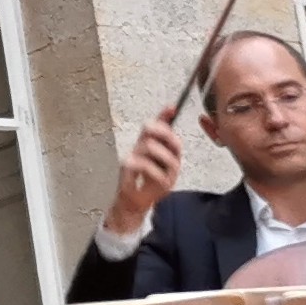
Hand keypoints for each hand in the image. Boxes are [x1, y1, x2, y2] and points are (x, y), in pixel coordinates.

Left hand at [105, 109, 183, 234]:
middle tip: (142, 141)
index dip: (168, 120)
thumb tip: (170, 108)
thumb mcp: (142, 147)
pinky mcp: (165, 184)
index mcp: (170, 151)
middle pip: (172, 140)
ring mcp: (172, 173)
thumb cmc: (138, 172)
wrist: (133, 196)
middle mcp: (175, 161)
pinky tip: (131, 166)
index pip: (172, 132)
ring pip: (156, 149)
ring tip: (133, 159)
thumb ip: (153, 130)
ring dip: (140, 151)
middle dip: (155, 134)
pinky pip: (149, 167)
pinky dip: (136, 164)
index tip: (168, 109)